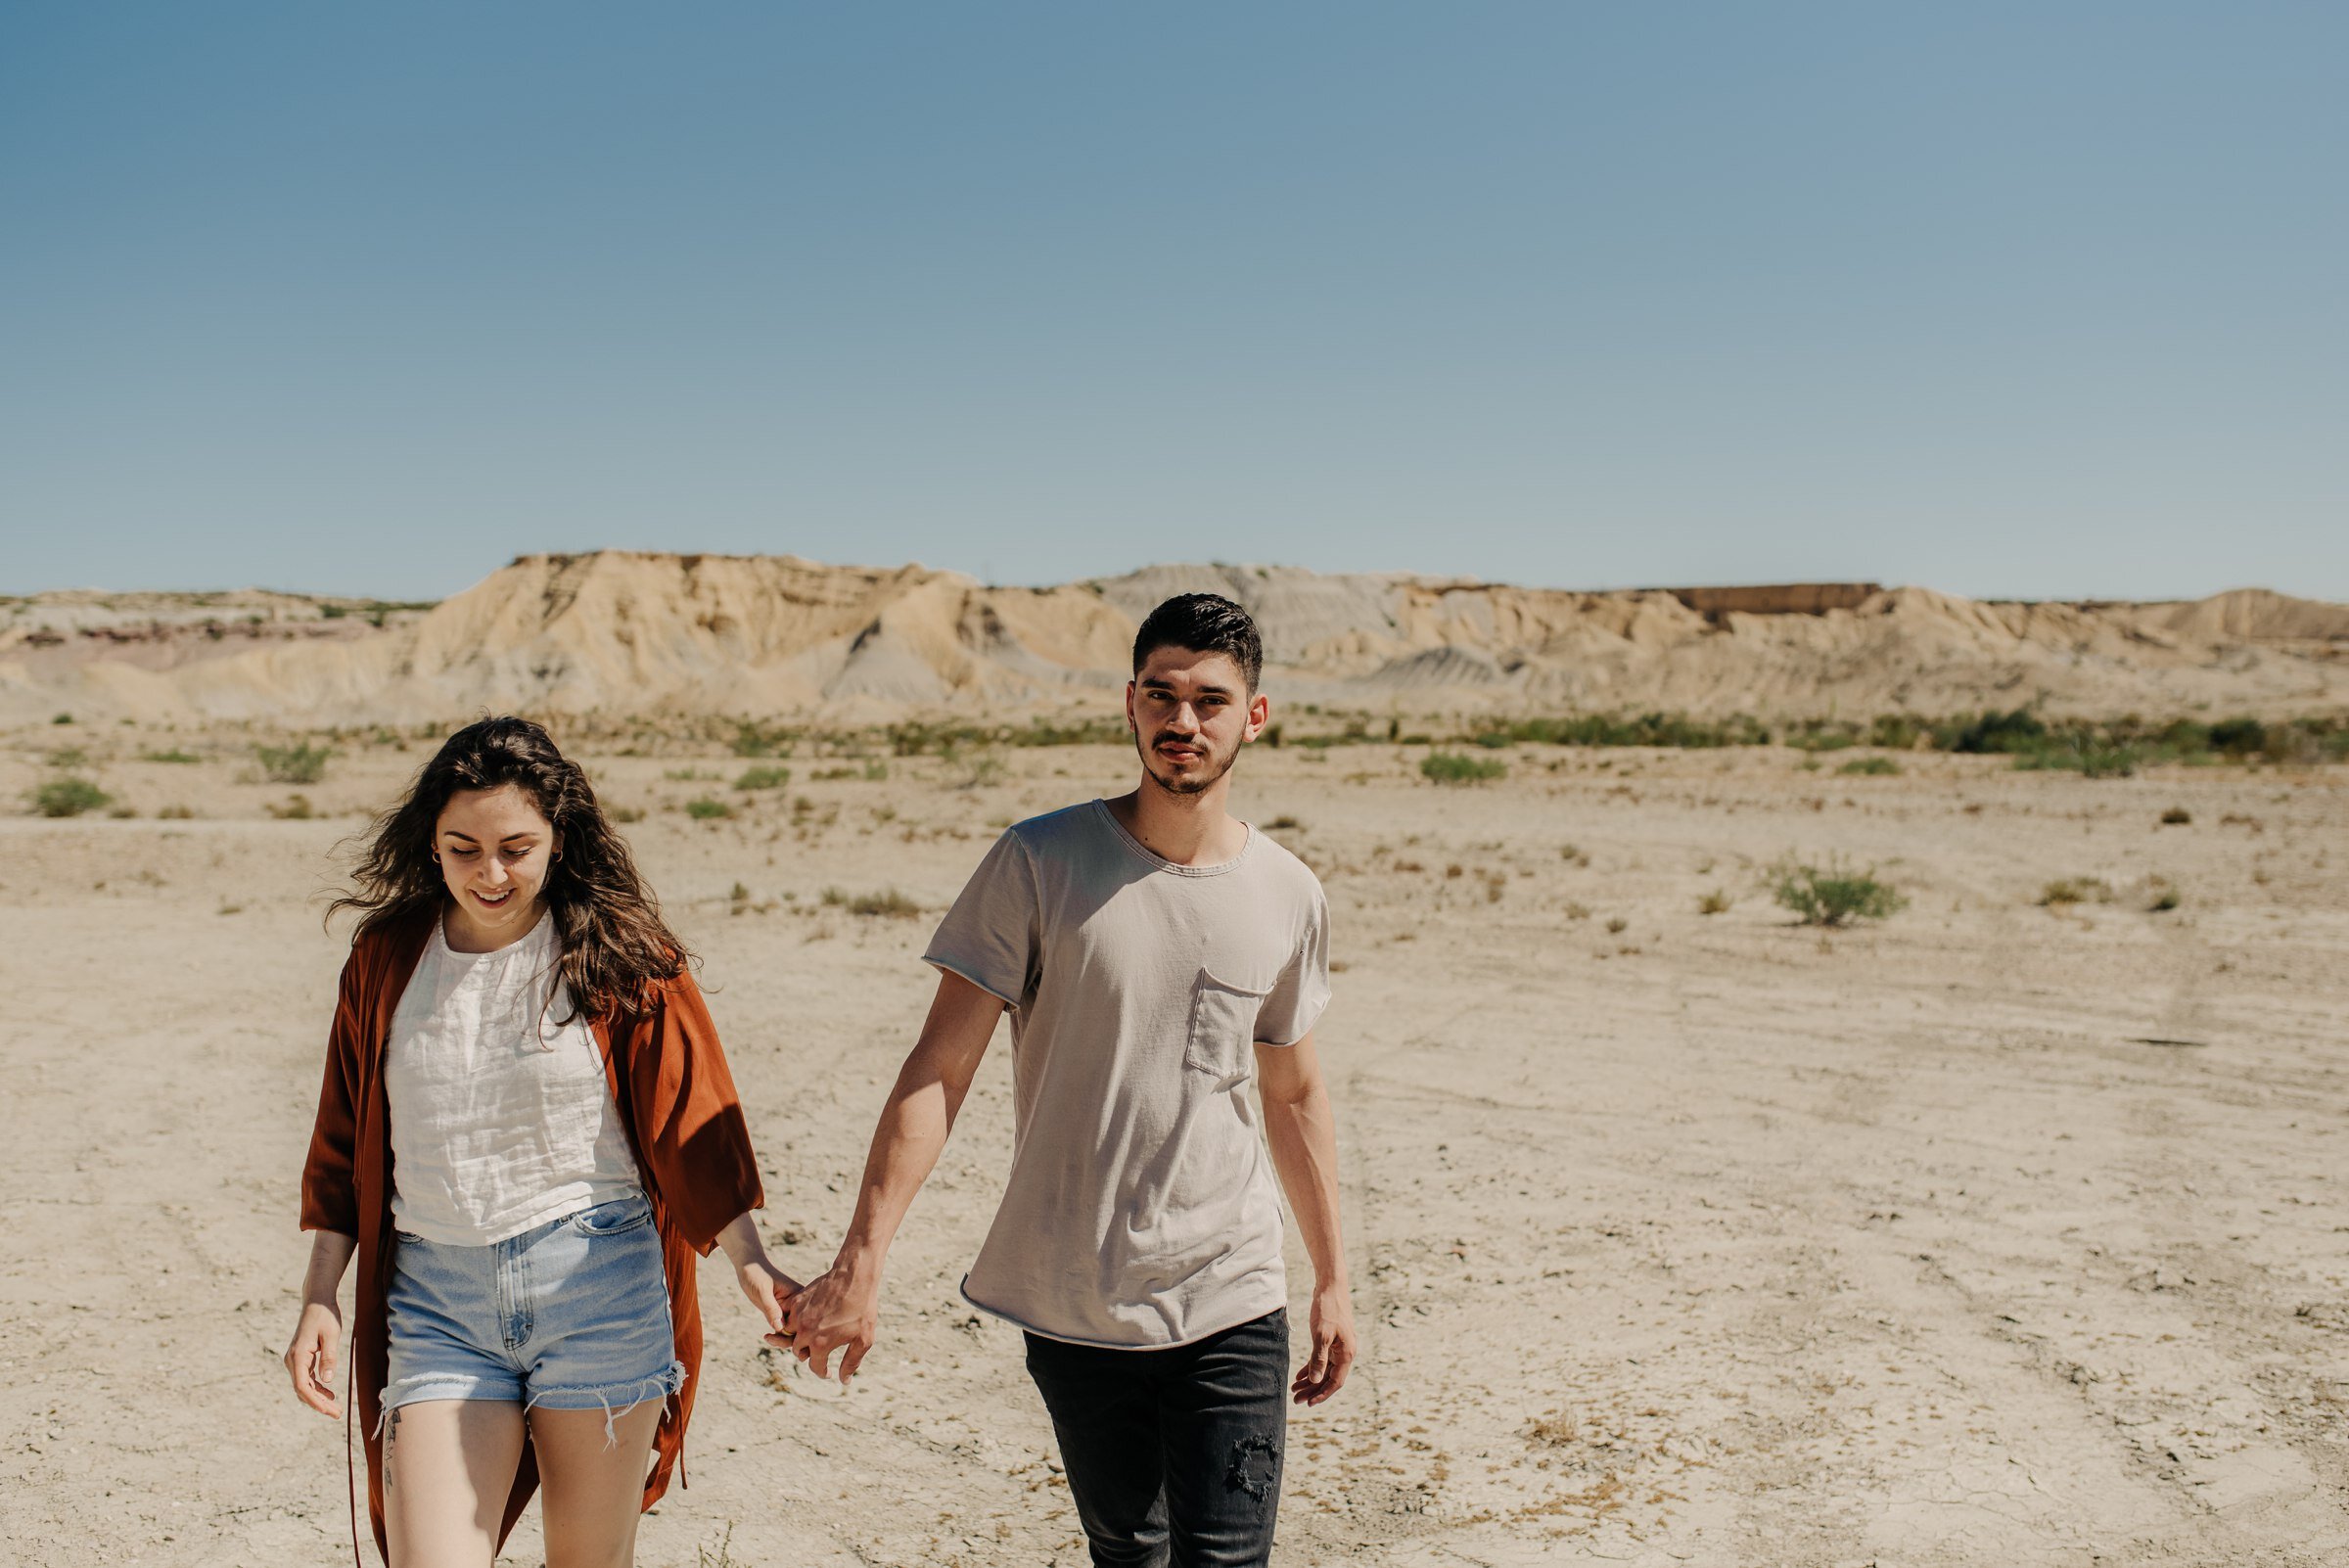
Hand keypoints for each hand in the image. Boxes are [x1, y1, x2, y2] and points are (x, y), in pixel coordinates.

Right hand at [283, 1301, 342, 1416]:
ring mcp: (295, 1360)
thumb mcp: (331, 1335)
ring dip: (318, 1398)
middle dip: (319, 1404)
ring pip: (304, 1386)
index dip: (314, 1401)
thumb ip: (329, 1358)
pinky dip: (317, 1388)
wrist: (317, 1302)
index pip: (302, 1386)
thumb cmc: (325, 1316)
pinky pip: (306, 1379)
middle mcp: (292, 1360)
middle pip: (303, 1389)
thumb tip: (327, 1381)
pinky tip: (329, 1394)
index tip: (328, 1410)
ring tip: (335, 1409)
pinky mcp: (300, 1359)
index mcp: (298, 1356)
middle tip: (337, 1414)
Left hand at [734, 1253, 802, 1340]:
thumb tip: (780, 1328)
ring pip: (792, 1331)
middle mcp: (798, 1304)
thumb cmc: (756, 1274)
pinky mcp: (781, 1313)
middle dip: (788, 1339)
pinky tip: (767, 1336)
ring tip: (767, 1338)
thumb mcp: (763, 1291)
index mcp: (799, 1296)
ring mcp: (790, 1309)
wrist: (748, 1268)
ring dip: (782, 1339)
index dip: (794, 1333)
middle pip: (800, 1329)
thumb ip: (771, 1309)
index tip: (776, 1336)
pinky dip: (778, 1336)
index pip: (802, 1321)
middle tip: (769, 1339)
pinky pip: (784, 1329)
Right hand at [774, 1261, 878, 1384]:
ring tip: (811, 1336)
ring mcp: (799, 1315)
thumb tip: (844, 1381)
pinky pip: (789, 1316)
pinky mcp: (798, 1301)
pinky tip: (807, 1319)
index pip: (815, 1366)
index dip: (823, 1372)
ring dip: (799, 1338)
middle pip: (798, 1351)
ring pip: (790, 1334)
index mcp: (820, 1344)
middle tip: (819, 1353)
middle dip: (808, 1354)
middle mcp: (805, 1332)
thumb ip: (851, 1362)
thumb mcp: (863, 1340)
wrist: (854, 1277)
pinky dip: (794, 1321)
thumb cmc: (862, 1309)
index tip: (828, 1373)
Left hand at [1291, 1282, 1354, 1405]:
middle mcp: (1345, 1352)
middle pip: (1328, 1378)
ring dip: (1311, 1380)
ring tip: (1295, 1390)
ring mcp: (1339, 1346)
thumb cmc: (1327, 1308)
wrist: (1331, 1286)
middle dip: (1313, 1390)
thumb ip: (1319, 1358)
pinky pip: (1322, 1359)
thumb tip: (1316, 1381)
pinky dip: (1312, 1367)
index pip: (1335, 1382)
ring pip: (1324, 1369)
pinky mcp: (1331, 1339)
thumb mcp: (1321, 1334)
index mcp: (1346, 1354)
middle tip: (1296, 1400)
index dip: (1322, 1394)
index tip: (1308, 1403)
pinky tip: (1300, 1375)